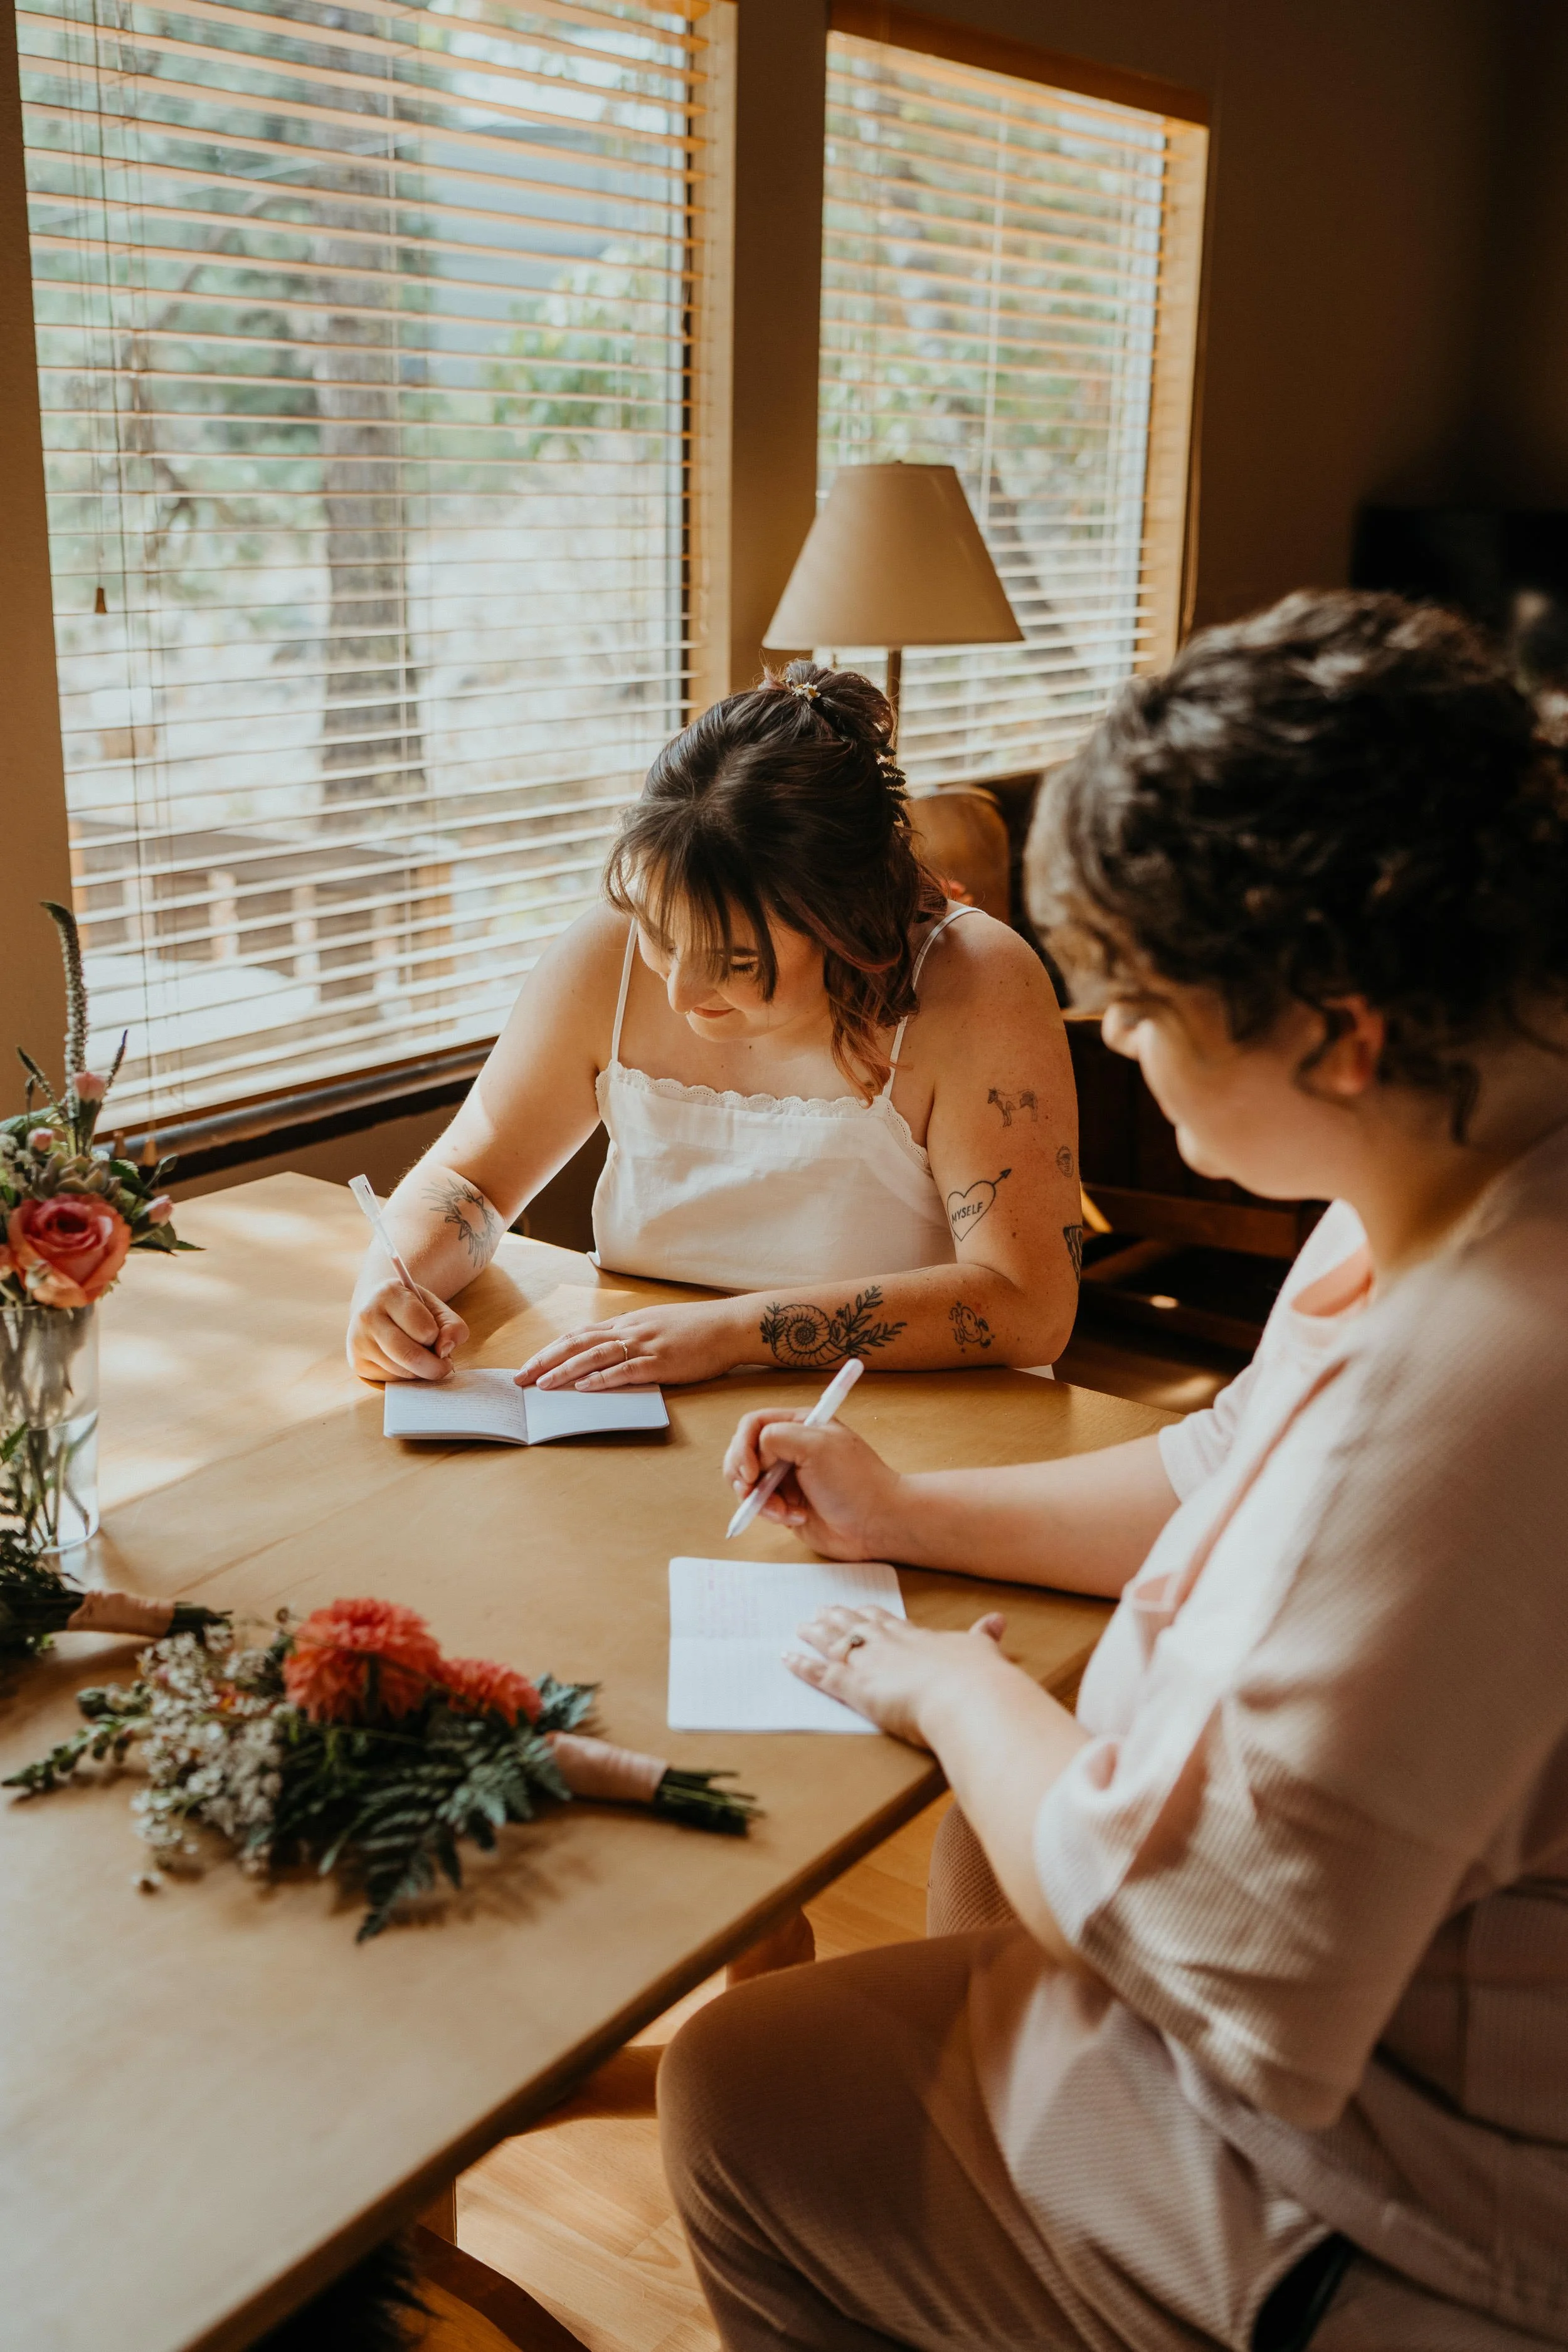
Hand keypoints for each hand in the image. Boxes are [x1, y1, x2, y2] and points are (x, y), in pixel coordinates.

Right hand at [348, 1276, 468, 1383]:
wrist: (376, 1307)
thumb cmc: (411, 1309)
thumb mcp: (435, 1308)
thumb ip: (452, 1326)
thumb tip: (444, 1351)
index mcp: (389, 1294)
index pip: (424, 1330)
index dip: (437, 1337)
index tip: (437, 1335)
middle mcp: (367, 1316)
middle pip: (410, 1356)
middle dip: (435, 1366)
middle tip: (444, 1364)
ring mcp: (358, 1341)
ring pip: (402, 1372)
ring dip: (420, 1371)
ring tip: (421, 1356)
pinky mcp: (357, 1363)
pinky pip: (391, 1380)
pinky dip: (405, 1376)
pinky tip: (403, 1361)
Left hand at [519, 1297, 746, 1391]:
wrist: (729, 1325)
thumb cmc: (697, 1329)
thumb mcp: (657, 1325)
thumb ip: (632, 1336)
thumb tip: (609, 1350)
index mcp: (627, 1323)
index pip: (578, 1335)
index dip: (551, 1350)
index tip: (529, 1365)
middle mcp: (629, 1330)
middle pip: (577, 1343)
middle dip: (545, 1360)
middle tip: (520, 1378)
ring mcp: (644, 1344)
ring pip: (595, 1355)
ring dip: (565, 1370)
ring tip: (542, 1385)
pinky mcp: (661, 1361)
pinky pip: (626, 1370)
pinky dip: (603, 1379)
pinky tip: (584, 1388)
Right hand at [722, 1414, 906, 1559]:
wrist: (877, 1523)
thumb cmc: (854, 1481)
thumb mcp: (815, 1445)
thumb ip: (776, 1438)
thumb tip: (755, 1458)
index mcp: (799, 1425)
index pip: (753, 1424)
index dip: (744, 1446)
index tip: (752, 1471)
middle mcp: (791, 1449)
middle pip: (744, 1453)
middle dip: (742, 1474)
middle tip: (751, 1489)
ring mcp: (788, 1478)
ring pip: (748, 1483)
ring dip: (758, 1499)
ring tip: (783, 1510)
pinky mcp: (787, 1505)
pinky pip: (761, 1507)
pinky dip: (772, 1514)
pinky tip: (797, 1518)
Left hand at [784, 1607, 1009, 1745]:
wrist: (967, 1696)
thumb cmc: (978, 1680)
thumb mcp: (983, 1652)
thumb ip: (984, 1636)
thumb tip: (999, 1620)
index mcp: (918, 1638)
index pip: (889, 1622)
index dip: (871, 1616)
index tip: (860, 1608)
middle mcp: (889, 1645)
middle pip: (857, 1627)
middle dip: (838, 1618)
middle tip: (821, 1610)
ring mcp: (869, 1663)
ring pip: (835, 1643)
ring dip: (816, 1634)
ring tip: (801, 1625)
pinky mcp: (855, 1687)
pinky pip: (821, 1675)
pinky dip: (802, 1666)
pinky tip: (788, 1657)